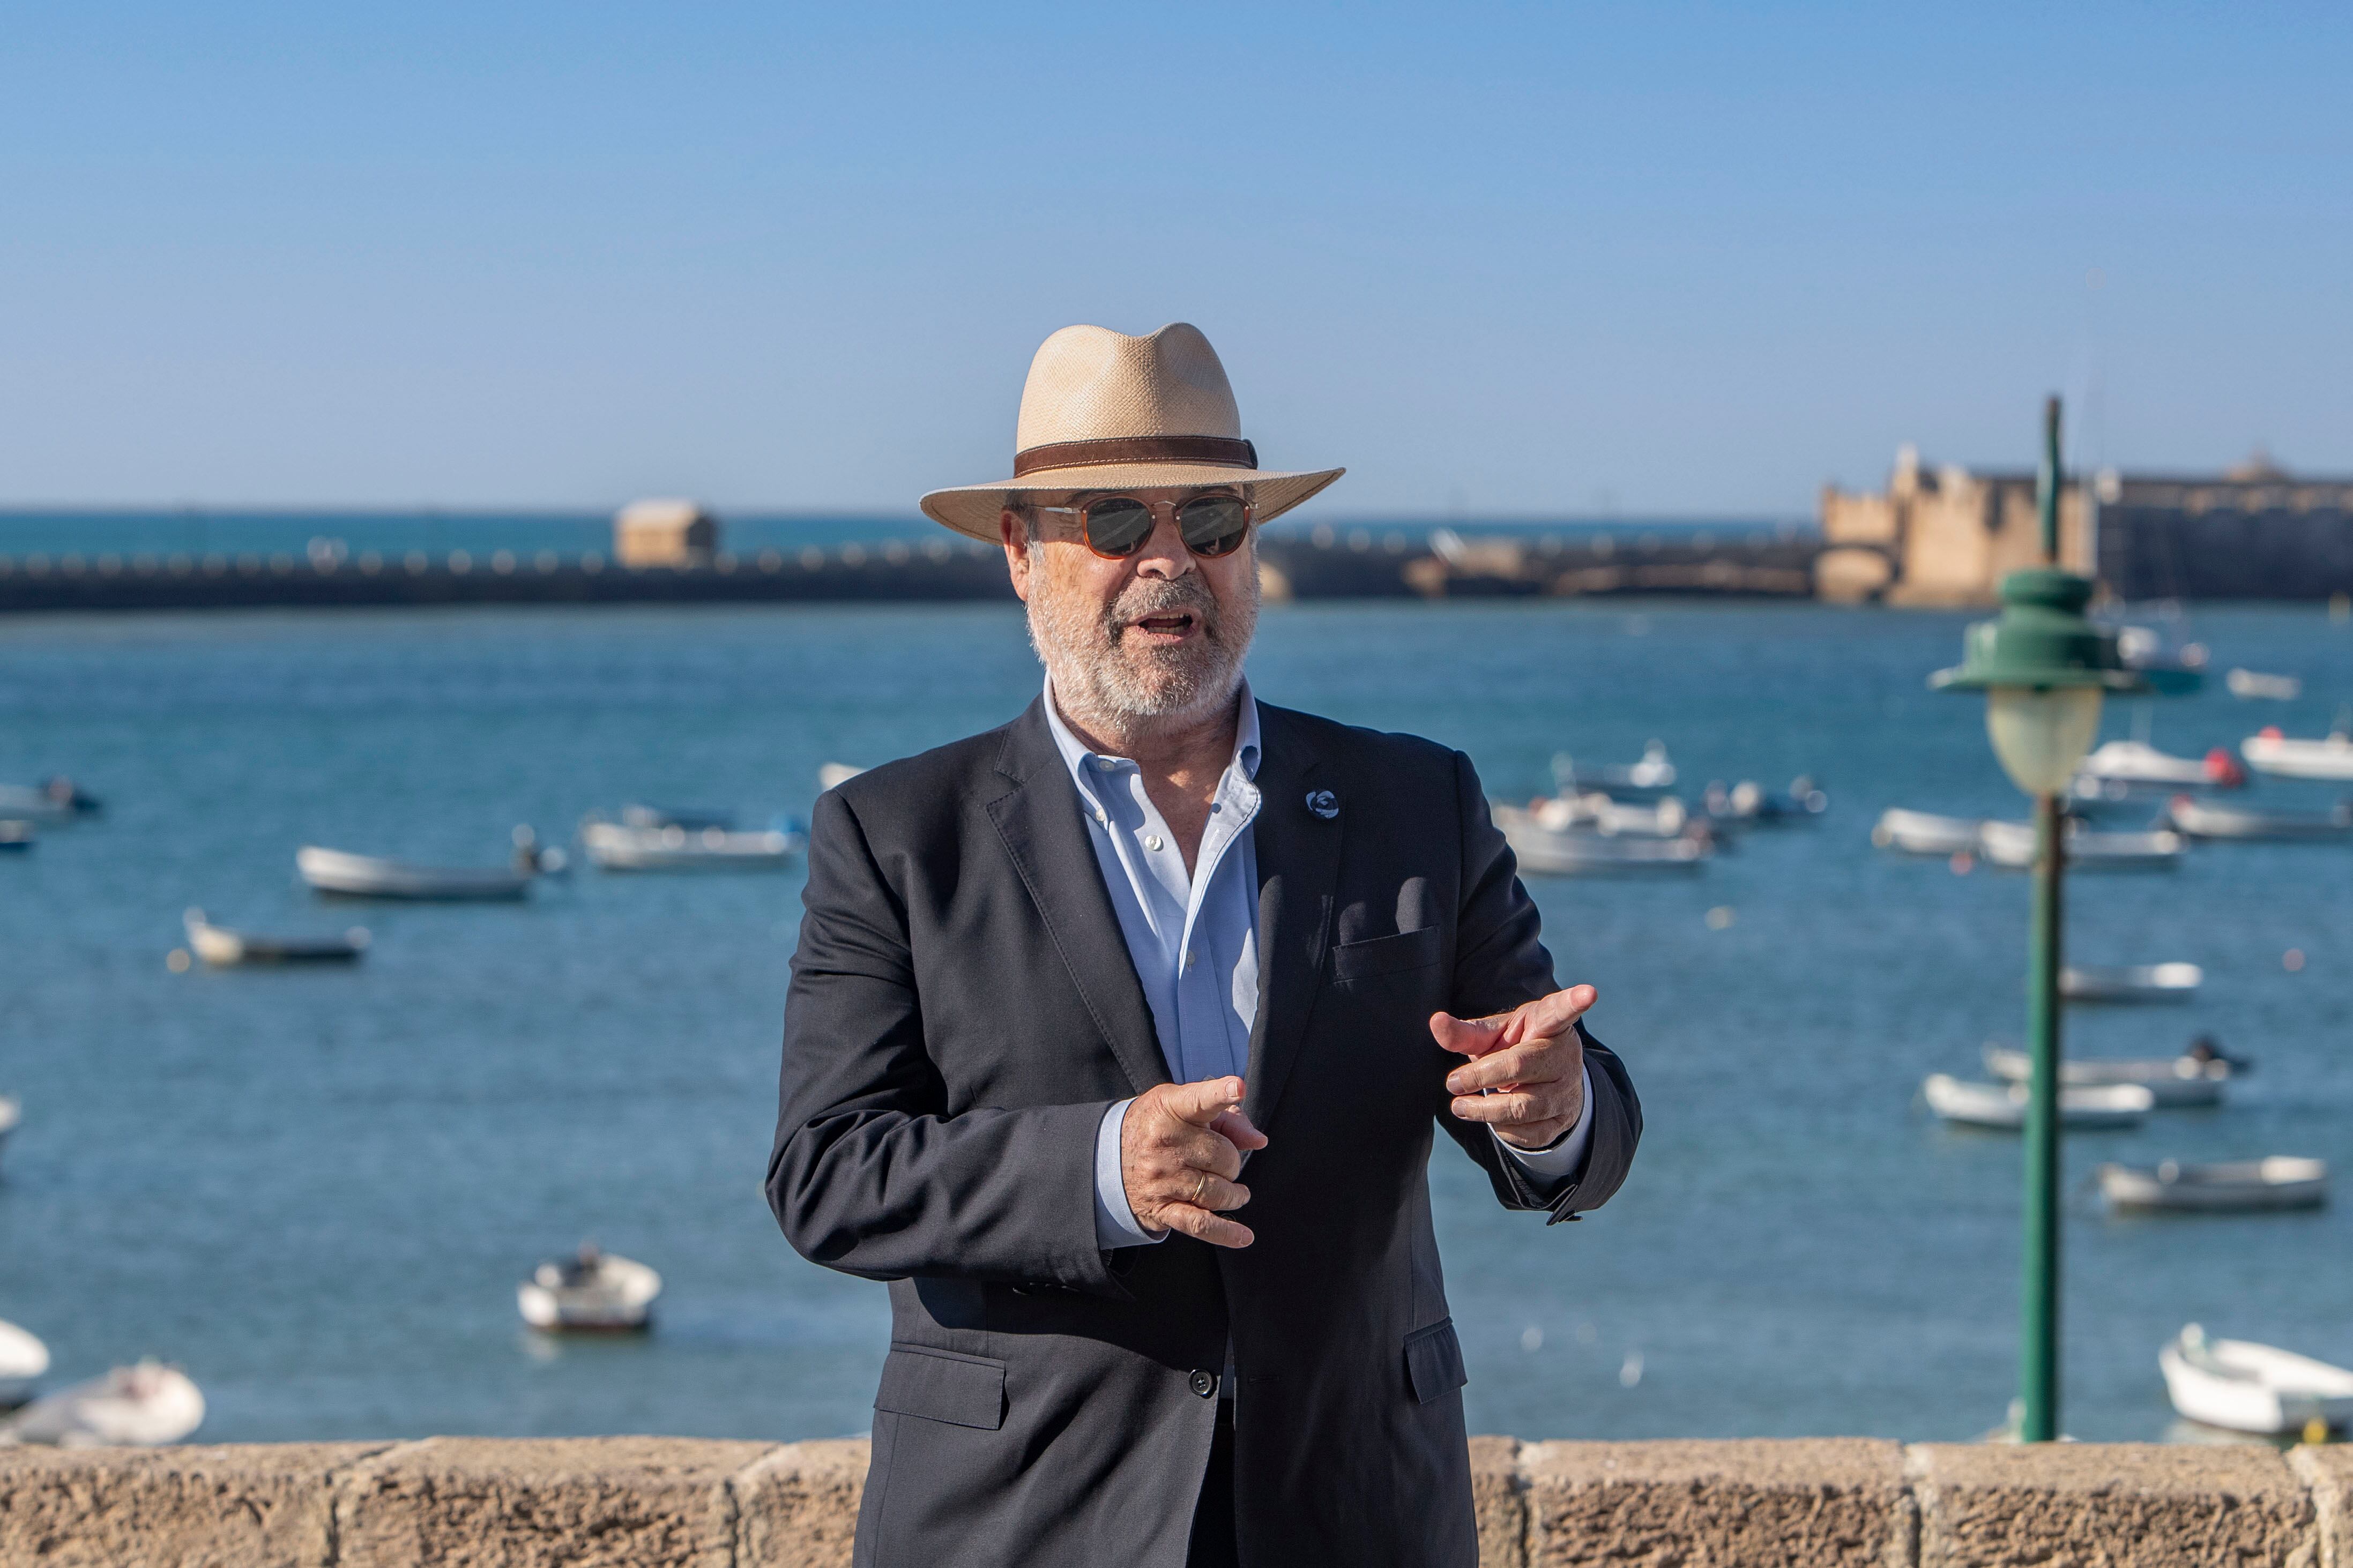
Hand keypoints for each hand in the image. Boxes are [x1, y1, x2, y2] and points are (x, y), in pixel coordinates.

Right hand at [1120, 1075, 1268, 1247]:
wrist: (1108, 1158)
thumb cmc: (1160, 1127)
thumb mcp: (1184, 1108)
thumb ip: (1228, 1118)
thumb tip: (1259, 1141)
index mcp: (1170, 1108)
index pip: (1199, 1099)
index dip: (1220, 1092)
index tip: (1237, 1087)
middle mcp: (1163, 1142)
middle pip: (1224, 1157)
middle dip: (1231, 1161)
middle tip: (1219, 1160)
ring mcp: (1161, 1178)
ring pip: (1219, 1191)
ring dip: (1233, 1193)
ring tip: (1233, 1190)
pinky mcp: (1161, 1209)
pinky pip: (1200, 1224)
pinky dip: (1225, 1233)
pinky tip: (1244, 1237)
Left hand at [1430, 984, 1594, 1149]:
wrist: (1548, 1082)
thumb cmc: (1517, 1046)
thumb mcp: (1496, 1034)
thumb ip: (1467, 1031)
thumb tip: (1435, 1022)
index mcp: (1549, 1024)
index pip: (1560, 1011)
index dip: (1574, 1002)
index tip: (1589, 992)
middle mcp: (1564, 1056)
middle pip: (1520, 1066)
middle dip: (1481, 1076)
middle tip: (1452, 1082)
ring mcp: (1568, 1090)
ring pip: (1523, 1107)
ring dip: (1484, 1110)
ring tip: (1460, 1105)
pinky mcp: (1564, 1120)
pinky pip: (1530, 1134)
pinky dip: (1502, 1129)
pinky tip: (1489, 1116)